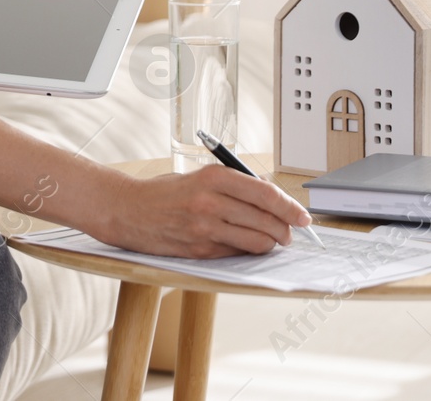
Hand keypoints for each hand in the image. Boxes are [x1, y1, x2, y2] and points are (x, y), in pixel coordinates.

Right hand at [90, 166, 313, 257]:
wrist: (127, 211)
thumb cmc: (163, 193)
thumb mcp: (199, 177)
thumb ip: (233, 185)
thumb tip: (270, 194)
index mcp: (213, 177)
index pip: (265, 193)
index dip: (290, 206)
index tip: (303, 215)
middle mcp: (210, 202)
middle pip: (266, 220)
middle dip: (285, 229)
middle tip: (290, 232)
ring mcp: (204, 229)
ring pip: (256, 241)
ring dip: (270, 243)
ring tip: (271, 240)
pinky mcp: (199, 250)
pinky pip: (236, 254)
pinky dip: (247, 251)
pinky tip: (245, 245)